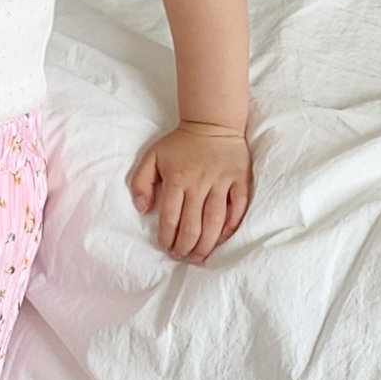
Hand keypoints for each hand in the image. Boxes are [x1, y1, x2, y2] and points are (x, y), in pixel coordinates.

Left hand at [130, 122, 251, 262]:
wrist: (212, 122)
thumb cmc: (180, 143)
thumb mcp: (152, 156)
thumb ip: (140, 182)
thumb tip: (144, 209)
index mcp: (177, 179)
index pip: (170, 217)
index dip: (167, 238)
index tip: (165, 248)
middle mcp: (200, 183)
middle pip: (193, 225)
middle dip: (186, 247)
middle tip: (182, 257)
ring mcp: (222, 182)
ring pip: (215, 221)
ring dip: (207, 244)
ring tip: (199, 257)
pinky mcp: (240, 179)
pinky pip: (239, 206)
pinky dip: (233, 224)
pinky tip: (224, 238)